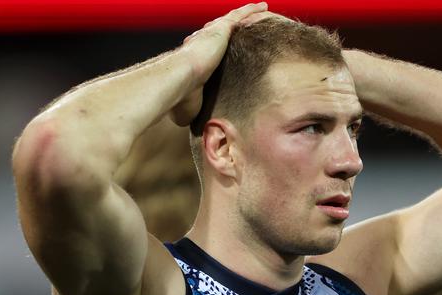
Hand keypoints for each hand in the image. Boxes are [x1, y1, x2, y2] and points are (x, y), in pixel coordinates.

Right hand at [173, 3, 274, 125]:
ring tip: (260, 11)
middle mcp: (203, 43)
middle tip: (244, 27)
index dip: (216, 50)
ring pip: (232, 21)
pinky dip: (250, 10)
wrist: (178, 81)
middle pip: (221, 33)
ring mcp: (212, 35)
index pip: (208, 52)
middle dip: (232, 29)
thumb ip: (200, 114)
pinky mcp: (220, 30)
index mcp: (195, 59)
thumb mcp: (191, 109)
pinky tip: (263, 6)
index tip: (223, 50)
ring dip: (245, 16)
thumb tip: (204, 134)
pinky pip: (239, 16)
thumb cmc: (180, 99)